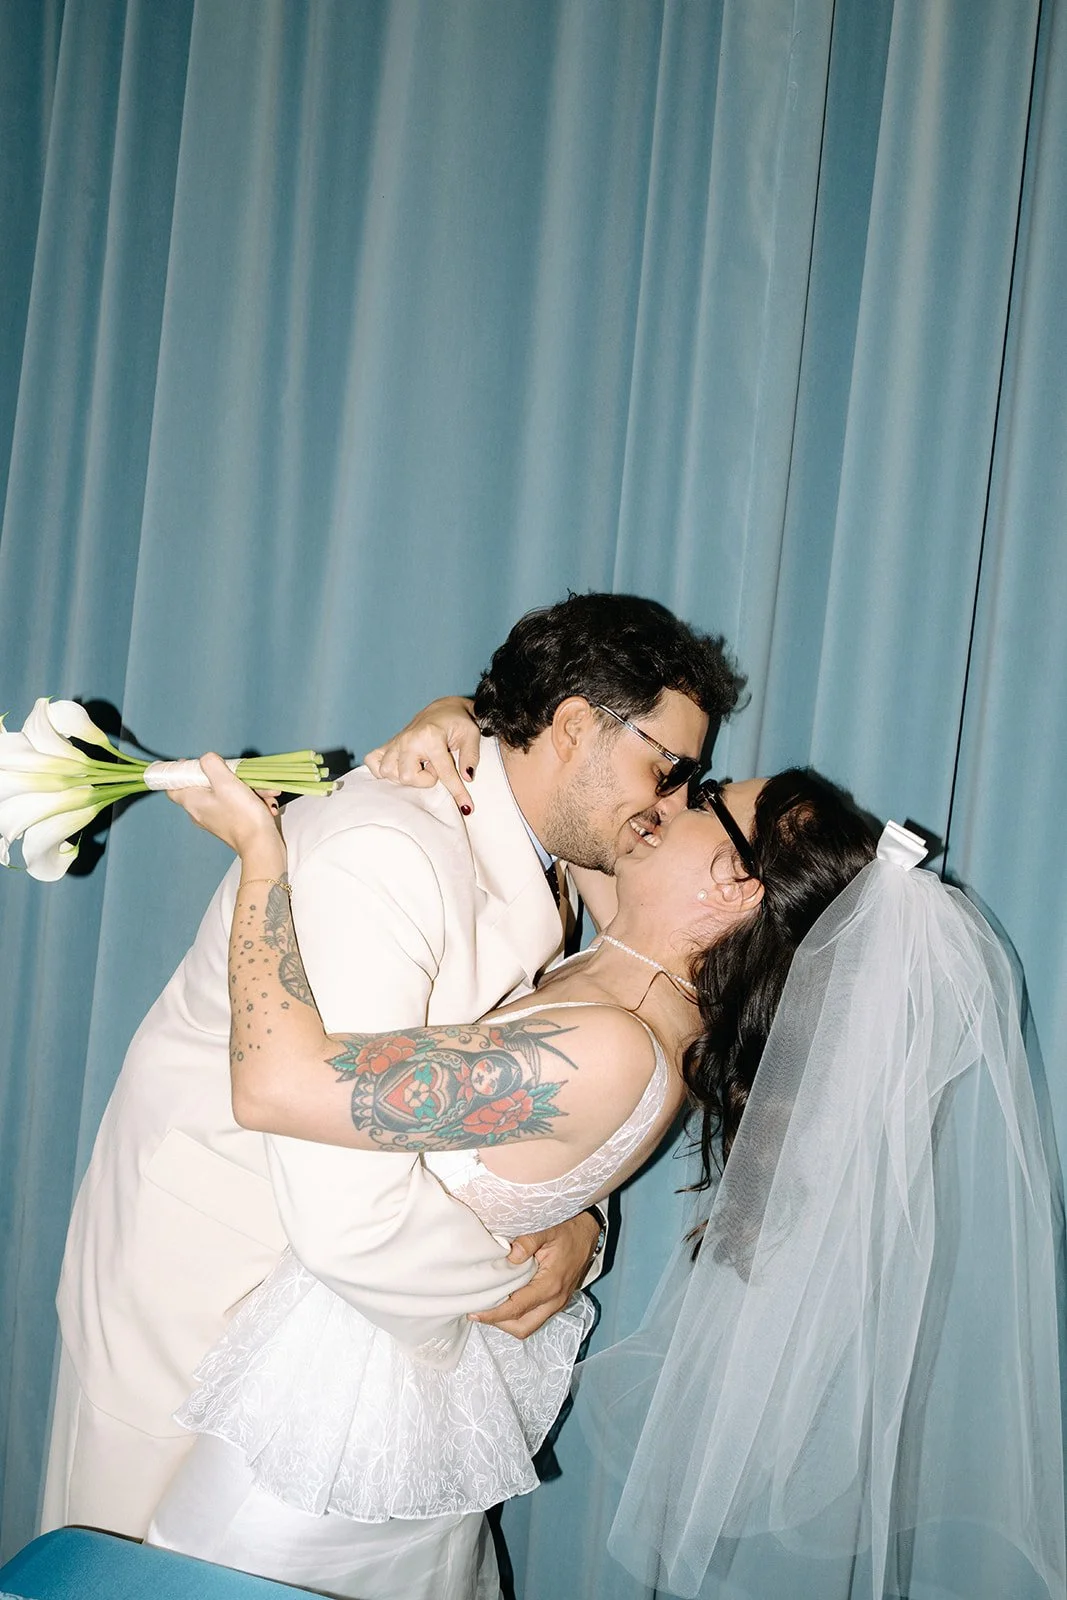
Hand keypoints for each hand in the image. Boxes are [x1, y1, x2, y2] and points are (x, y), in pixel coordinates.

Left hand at [167, 753, 286, 876]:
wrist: (262, 846)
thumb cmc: (242, 815)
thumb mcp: (225, 782)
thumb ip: (212, 764)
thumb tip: (207, 759)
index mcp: (192, 802)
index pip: (173, 786)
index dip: (181, 772)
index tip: (195, 764)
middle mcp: (200, 811)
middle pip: (206, 785)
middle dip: (229, 777)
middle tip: (241, 775)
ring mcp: (216, 818)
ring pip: (227, 793)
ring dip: (248, 788)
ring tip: (264, 793)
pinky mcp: (231, 824)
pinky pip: (238, 804)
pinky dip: (252, 800)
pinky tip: (266, 803)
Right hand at [364, 697, 479, 812]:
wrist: (443, 708)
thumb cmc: (458, 722)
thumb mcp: (472, 735)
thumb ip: (471, 757)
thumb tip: (467, 778)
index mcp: (430, 736)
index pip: (444, 772)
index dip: (457, 792)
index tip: (466, 807)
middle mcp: (408, 739)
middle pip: (407, 777)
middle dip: (424, 780)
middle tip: (435, 767)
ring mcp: (395, 742)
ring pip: (388, 772)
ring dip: (405, 776)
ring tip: (419, 767)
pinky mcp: (387, 744)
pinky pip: (373, 762)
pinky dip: (382, 769)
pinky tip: (398, 768)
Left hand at [469, 1211, 601, 1338]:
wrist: (589, 1233)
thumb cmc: (568, 1231)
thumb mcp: (548, 1230)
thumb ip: (527, 1242)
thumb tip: (509, 1255)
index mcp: (551, 1285)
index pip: (517, 1308)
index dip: (494, 1314)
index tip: (475, 1313)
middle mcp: (555, 1300)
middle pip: (523, 1327)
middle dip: (499, 1324)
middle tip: (479, 1311)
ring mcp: (558, 1303)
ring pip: (529, 1326)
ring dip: (509, 1322)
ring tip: (490, 1307)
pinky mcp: (557, 1301)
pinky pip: (536, 1318)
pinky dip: (519, 1316)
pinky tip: (507, 1301)